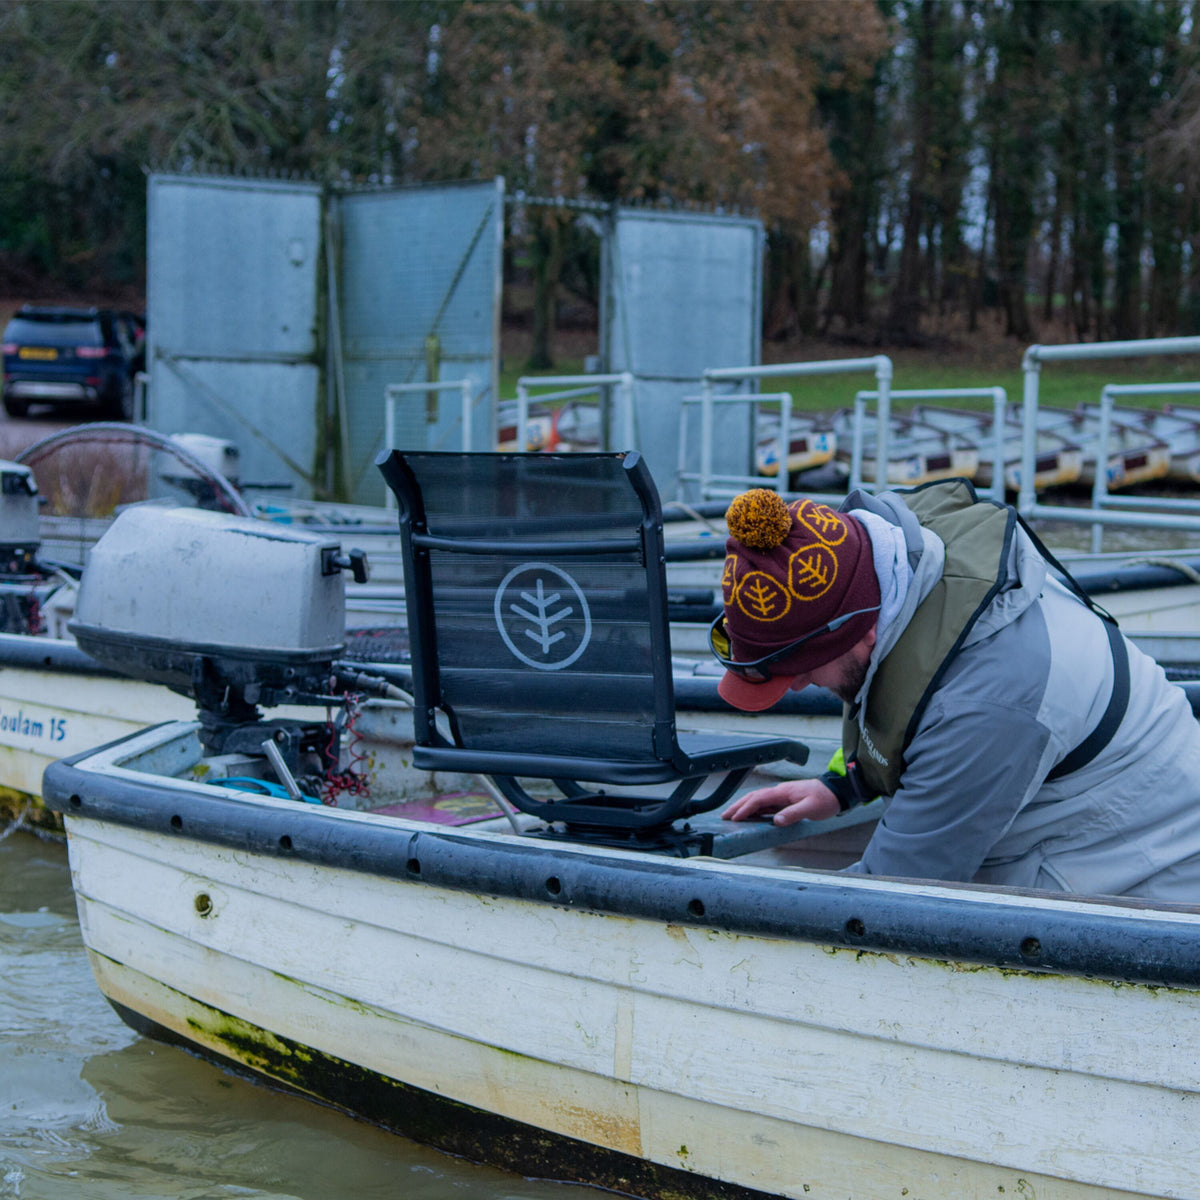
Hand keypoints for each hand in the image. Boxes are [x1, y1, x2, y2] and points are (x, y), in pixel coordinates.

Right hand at [722, 778, 840, 825]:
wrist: (836, 791)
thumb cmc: (825, 799)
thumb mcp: (811, 808)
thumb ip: (793, 814)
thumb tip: (775, 821)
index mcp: (782, 792)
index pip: (759, 799)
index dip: (745, 808)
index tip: (735, 818)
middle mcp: (779, 792)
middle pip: (753, 797)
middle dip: (738, 806)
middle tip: (724, 816)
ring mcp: (781, 796)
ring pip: (758, 800)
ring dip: (744, 807)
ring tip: (732, 816)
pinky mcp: (785, 800)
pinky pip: (765, 805)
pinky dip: (754, 809)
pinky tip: (750, 816)